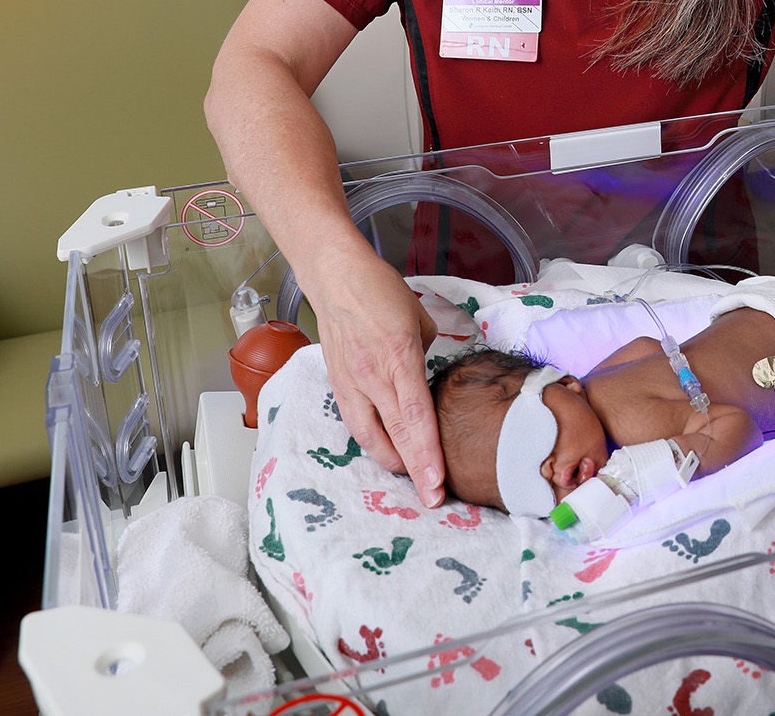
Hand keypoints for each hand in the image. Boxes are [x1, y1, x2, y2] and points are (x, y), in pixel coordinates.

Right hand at [309, 256, 443, 504]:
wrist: (336, 276)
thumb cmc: (381, 291)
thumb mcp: (419, 320)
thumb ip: (426, 355)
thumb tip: (429, 378)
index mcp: (399, 357)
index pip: (416, 416)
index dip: (427, 453)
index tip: (438, 483)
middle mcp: (373, 375)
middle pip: (397, 433)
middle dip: (416, 471)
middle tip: (433, 498)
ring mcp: (351, 381)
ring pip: (370, 435)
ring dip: (392, 461)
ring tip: (412, 479)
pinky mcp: (337, 383)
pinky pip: (356, 421)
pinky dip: (373, 441)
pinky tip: (387, 452)